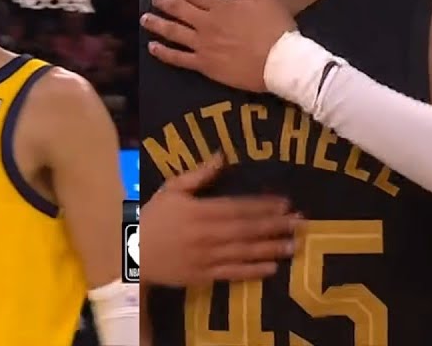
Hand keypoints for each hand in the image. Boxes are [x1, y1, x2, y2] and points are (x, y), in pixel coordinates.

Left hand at [141, 0, 295, 91]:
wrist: (281, 62)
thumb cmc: (277, 29)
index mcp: (221, 6)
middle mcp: (206, 23)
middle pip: (178, 9)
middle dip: (164, 2)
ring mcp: (202, 45)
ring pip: (172, 32)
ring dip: (156, 23)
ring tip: (145, 19)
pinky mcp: (203, 65)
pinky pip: (178, 58)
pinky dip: (162, 52)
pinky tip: (152, 47)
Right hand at [141, 155, 299, 285]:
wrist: (131, 253)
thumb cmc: (152, 218)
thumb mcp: (171, 190)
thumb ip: (198, 175)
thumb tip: (221, 156)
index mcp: (199, 211)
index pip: (238, 207)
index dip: (263, 205)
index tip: (285, 203)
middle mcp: (207, 235)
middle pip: (247, 229)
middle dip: (275, 226)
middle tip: (301, 223)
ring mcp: (207, 257)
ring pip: (245, 252)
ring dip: (271, 248)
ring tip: (294, 245)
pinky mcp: (204, 276)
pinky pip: (233, 273)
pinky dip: (252, 271)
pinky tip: (272, 268)